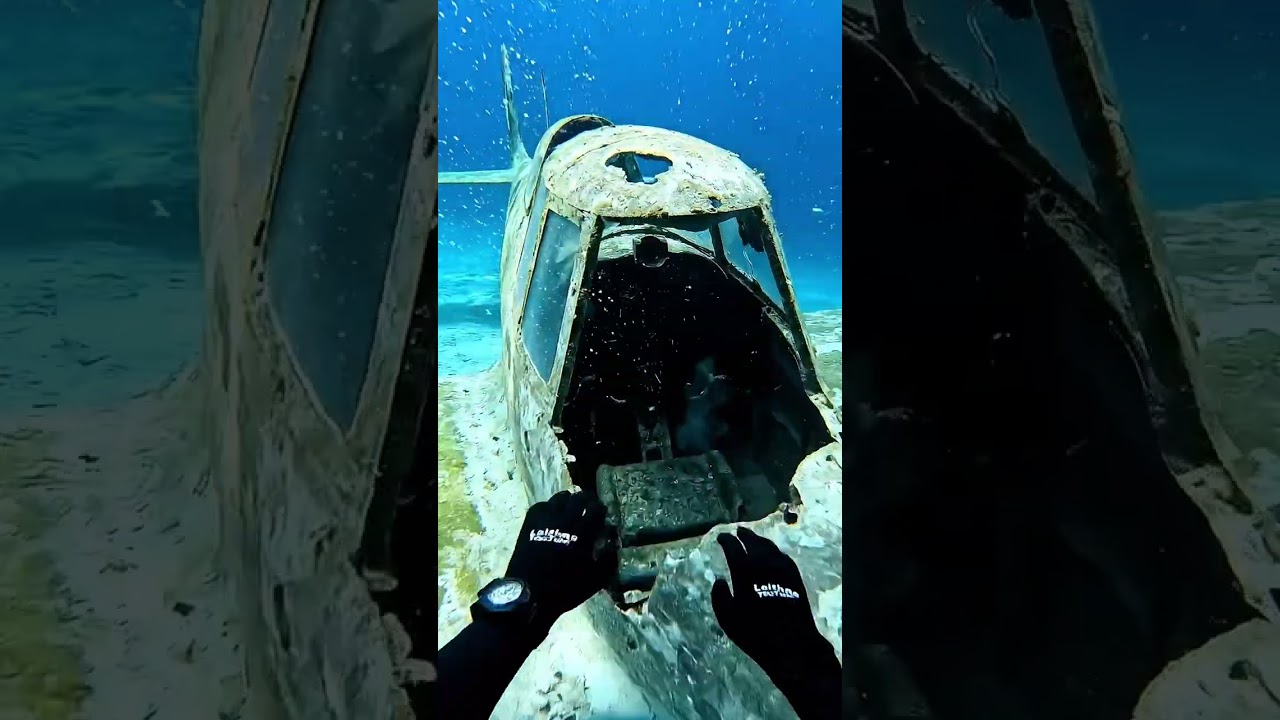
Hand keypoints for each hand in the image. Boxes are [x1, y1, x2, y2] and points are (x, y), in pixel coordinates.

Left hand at [505, 490, 611, 630]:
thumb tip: (614, 544)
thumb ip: (608, 560)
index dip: (601, 509)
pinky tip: (552, 517)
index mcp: (582, 534)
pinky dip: (550, 508)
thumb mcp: (594, 580)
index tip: (602, 514)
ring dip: (568, 501)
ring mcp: (545, 519)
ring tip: (570, 510)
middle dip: (587, 500)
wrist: (529, 594)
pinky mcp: (530, 522)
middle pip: (579, 498)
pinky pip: (543, 505)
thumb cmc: (564, 590)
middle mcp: (565, 521)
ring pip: (560, 498)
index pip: (596, 509)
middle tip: (588, 507)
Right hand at [712, 527, 840, 713]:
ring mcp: (782, 567)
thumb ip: (720, 596)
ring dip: (759, 540)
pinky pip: (781, 556)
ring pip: (769, 546)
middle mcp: (763, 562)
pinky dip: (773, 551)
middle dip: (744, 535)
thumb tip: (719, 580)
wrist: (790, 642)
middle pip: (753, 541)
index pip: (733, 546)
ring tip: (752, 539)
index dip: (725, 540)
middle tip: (738, 532)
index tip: (721, 538)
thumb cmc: (754, 632)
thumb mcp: (727, 618)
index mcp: (744, 570)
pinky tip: (771, 554)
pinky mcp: (794, 575)